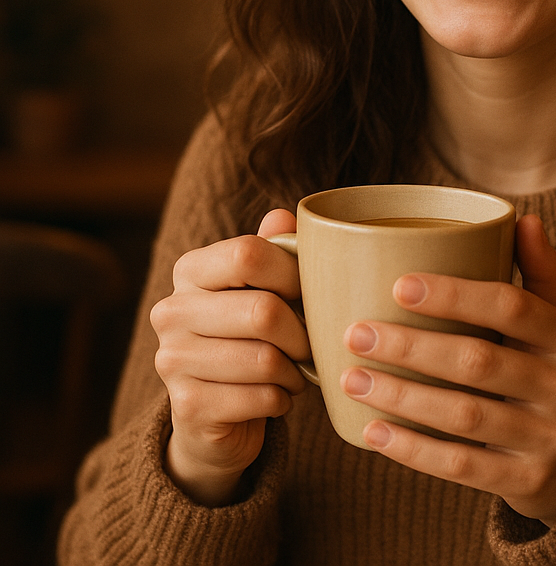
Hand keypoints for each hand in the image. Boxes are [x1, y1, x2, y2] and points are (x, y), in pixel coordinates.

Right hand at [150, 209, 310, 505]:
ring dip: (296, 371)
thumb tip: (282, 216)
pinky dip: (283, 399)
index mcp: (190, 270)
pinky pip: (261, 398)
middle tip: (311, 344)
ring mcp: (172, 360)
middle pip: (263, 311)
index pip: (247, 254)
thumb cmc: (250, 335)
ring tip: (296, 370)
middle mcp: (171, 311)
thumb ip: (273, 250)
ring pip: (266, 360)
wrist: (215, 411)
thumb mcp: (263, 287)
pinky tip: (277, 396)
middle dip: (303, 333)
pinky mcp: (186, 406)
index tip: (310, 293)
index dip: (293, 273)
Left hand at [339, 214, 555, 525]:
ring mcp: (548, 439)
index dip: (455, 295)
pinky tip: (372, 430)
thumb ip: (540, 272)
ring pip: (463, 417)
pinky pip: (461, 466)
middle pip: (478, 362)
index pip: (511, 307)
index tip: (398, 285)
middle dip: (411, 347)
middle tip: (355, 332)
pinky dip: (413, 449)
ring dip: (401, 397)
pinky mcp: (526, 482)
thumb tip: (524, 218)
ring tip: (351, 377)